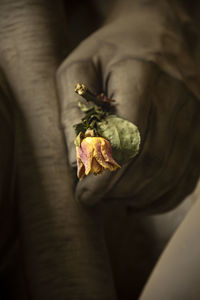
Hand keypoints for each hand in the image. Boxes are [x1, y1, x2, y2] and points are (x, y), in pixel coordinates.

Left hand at [57, 3, 199, 210]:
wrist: (157, 36)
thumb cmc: (112, 53)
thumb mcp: (79, 69)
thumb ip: (73, 111)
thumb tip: (75, 162)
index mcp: (141, 76)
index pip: (127, 136)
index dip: (105, 173)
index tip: (84, 194)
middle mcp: (175, 98)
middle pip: (149, 160)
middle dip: (118, 189)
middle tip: (94, 197)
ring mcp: (192, 117)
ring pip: (168, 173)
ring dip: (136, 195)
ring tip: (112, 198)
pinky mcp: (197, 133)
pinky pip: (185, 177)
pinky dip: (161, 198)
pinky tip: (138, 201)